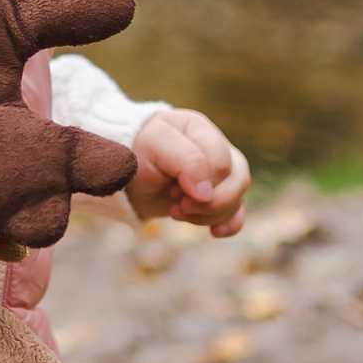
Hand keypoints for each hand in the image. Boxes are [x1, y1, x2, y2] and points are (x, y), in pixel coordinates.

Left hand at [126, 108, 249, 236]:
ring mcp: (219, 174)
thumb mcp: (155, 146)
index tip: (174, 190)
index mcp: (203, 130)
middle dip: (208, 203)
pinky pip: (237, 212)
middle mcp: (217, 149)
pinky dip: (229, 224)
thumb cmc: (137, 152)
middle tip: (178, 205)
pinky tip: (214, 232)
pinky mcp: (216, 196)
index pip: (222, 163)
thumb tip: (207, 193)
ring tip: (178, 212)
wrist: (125, 174)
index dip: (203, 184)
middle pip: (237, 181)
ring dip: (209, 214)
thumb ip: (185, 160)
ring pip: (237, 198)